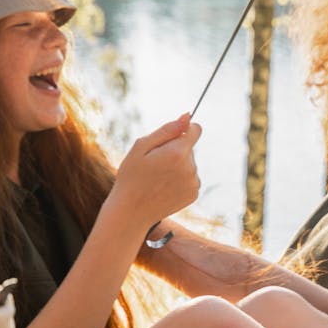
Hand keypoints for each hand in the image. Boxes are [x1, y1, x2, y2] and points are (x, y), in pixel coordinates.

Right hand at [110, 114, 201, 230]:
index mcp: (178, 152)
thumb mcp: (141, 147)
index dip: (183, 131)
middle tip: (154, 164)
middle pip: (189, 148)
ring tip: (157, 178)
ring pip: (190, 164)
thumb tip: (187, 116)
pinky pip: (190, 178)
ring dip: (178, 166)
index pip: (196, 130)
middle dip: (175, 150)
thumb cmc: (131, 176)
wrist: (131, 211)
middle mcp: (191, 168)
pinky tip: (164, 187)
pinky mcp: (194, 194)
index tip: (171, 139)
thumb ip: (167, 130)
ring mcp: (194, 183)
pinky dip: (180, 180)